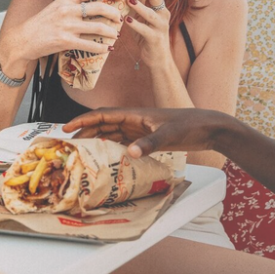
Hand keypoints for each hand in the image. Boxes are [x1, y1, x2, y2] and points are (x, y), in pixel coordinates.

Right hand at [2, 0, 123, 67]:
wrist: (24, 39)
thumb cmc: (41, 23)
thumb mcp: (56, 6)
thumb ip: (72, 2)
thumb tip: (91, 0)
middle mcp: (68, 10)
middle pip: (99, 7)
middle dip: (114, 13)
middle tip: (119, 18)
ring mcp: (67, 26)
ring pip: (98, 27)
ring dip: (111, 32)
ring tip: (116, 35)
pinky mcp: (66, 41)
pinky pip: (90, 44)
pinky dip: (102, 47)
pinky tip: (107, 49)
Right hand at [62, 107, 244, 157]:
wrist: (208, 128)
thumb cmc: (190, 125)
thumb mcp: (169, 134)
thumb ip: (149, 143)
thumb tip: (129, 152)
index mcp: (135, 114)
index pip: (102, 115)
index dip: (83, 120)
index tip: (66, 128)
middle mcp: (134, 120)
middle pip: (102, 125)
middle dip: (84, 133)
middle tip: (68, 146)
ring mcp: (139, 129)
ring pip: (111, 134)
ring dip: (96, 141)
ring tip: (81, 153)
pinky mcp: (147, 138)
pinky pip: (122, 143)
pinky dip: (111, 149)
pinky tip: (105, 159)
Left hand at [124, 0, 172, 68]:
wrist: (157, 58)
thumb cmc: (147, 34)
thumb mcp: (143, 17)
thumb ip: (137, 4)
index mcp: (160, 7)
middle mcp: (163, 14)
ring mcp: (160, 26)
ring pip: (151, 14)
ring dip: (140, 6)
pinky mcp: (155, 38)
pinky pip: (145, 30)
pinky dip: (136, 25)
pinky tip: (127, 20)